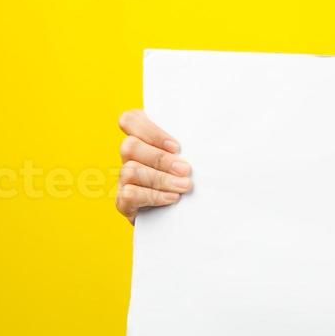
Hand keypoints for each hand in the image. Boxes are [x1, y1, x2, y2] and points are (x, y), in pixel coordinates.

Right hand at [115, 110, 191, 224]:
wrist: (187, 216)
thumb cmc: (191, 179)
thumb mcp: (193, 159)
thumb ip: (192, 146)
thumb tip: (211, 141)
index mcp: (143, 139)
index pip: (130, 120)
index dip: (150, 130)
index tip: (176, 146)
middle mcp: (129, 157)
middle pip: (129, 146)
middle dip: (160, 158)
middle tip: (186, 170)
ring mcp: (124, 179)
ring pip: (130, 170)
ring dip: (160, 178)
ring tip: (184, 186)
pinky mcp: (124, 202)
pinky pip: (129, 194)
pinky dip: (152, 195)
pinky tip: (172, 198)